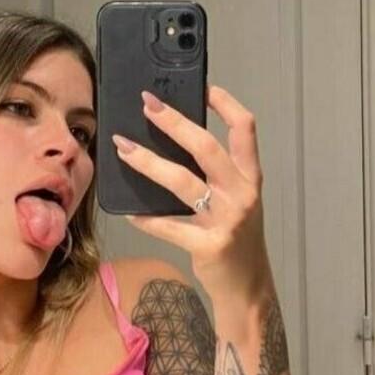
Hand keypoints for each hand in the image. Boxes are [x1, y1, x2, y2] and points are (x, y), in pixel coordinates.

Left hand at [112, 83, 271, 302]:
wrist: (248, 288)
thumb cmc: (236, 238)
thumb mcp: (235, 201)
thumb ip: (215, 176)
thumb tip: (174, 143)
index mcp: (250, 177)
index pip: (244, 129)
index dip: (225, 103)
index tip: (202, 87)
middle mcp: (243, 194)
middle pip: (207, 147)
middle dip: (174, 122)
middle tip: (147, 105)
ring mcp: (228, 220)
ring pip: (182, 181)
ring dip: (148, 162)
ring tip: (123, 148)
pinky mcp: (209, 246)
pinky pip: (170, 226)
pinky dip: (147, 219)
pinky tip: (130, 212)